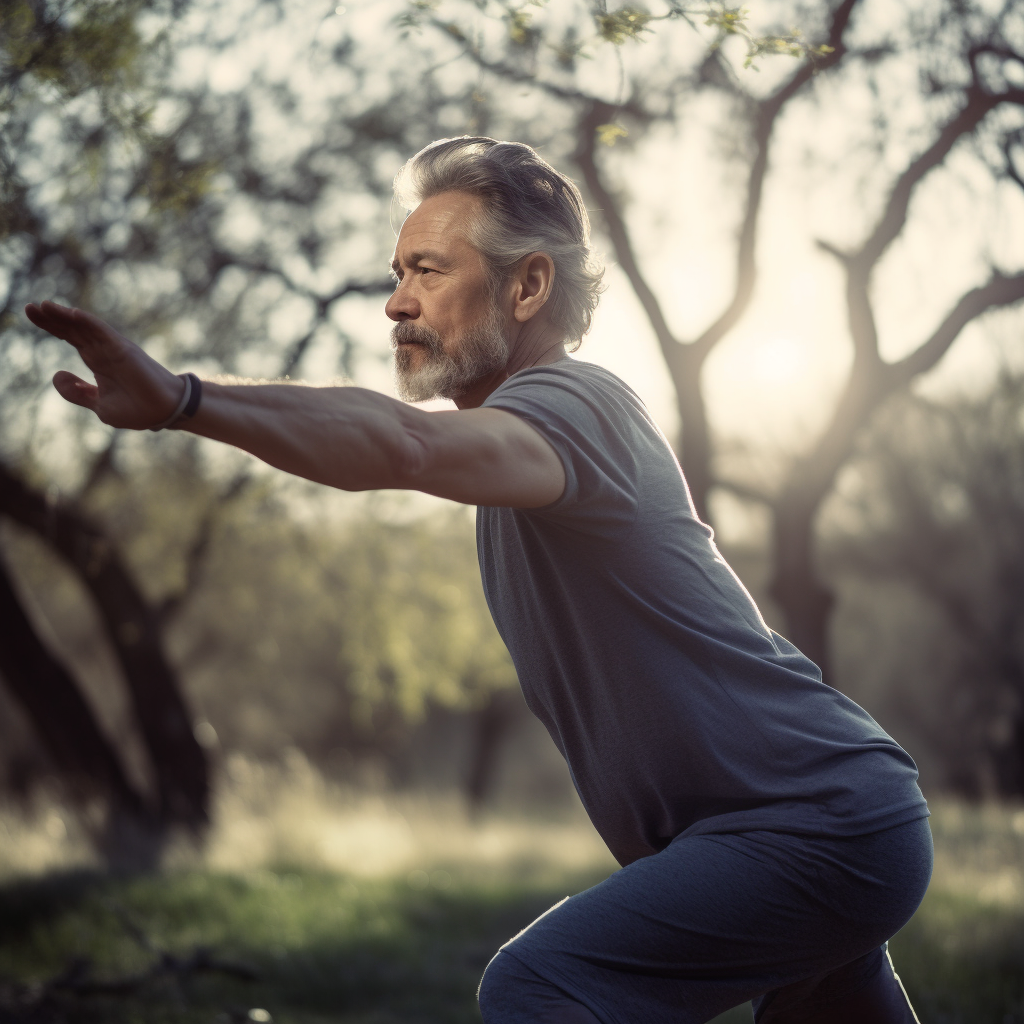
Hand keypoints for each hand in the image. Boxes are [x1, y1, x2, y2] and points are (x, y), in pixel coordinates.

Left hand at [25, 301, 185, 429]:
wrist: (164, 413)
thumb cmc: (138, 410)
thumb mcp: (100, 405)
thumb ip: (78, 392)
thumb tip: (56, 376)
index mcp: (98, 361)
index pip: (70, 337)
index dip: (51, 326)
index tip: (31, 315)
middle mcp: (104, 350)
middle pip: (73, 328)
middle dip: (50, 318)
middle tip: (29, 307)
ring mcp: (114, 348)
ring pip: (84, 327)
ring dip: (63, 316)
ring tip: (42, 305)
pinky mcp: (124, 350)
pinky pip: (103, 333)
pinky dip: (89, 323)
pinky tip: (72, 313)